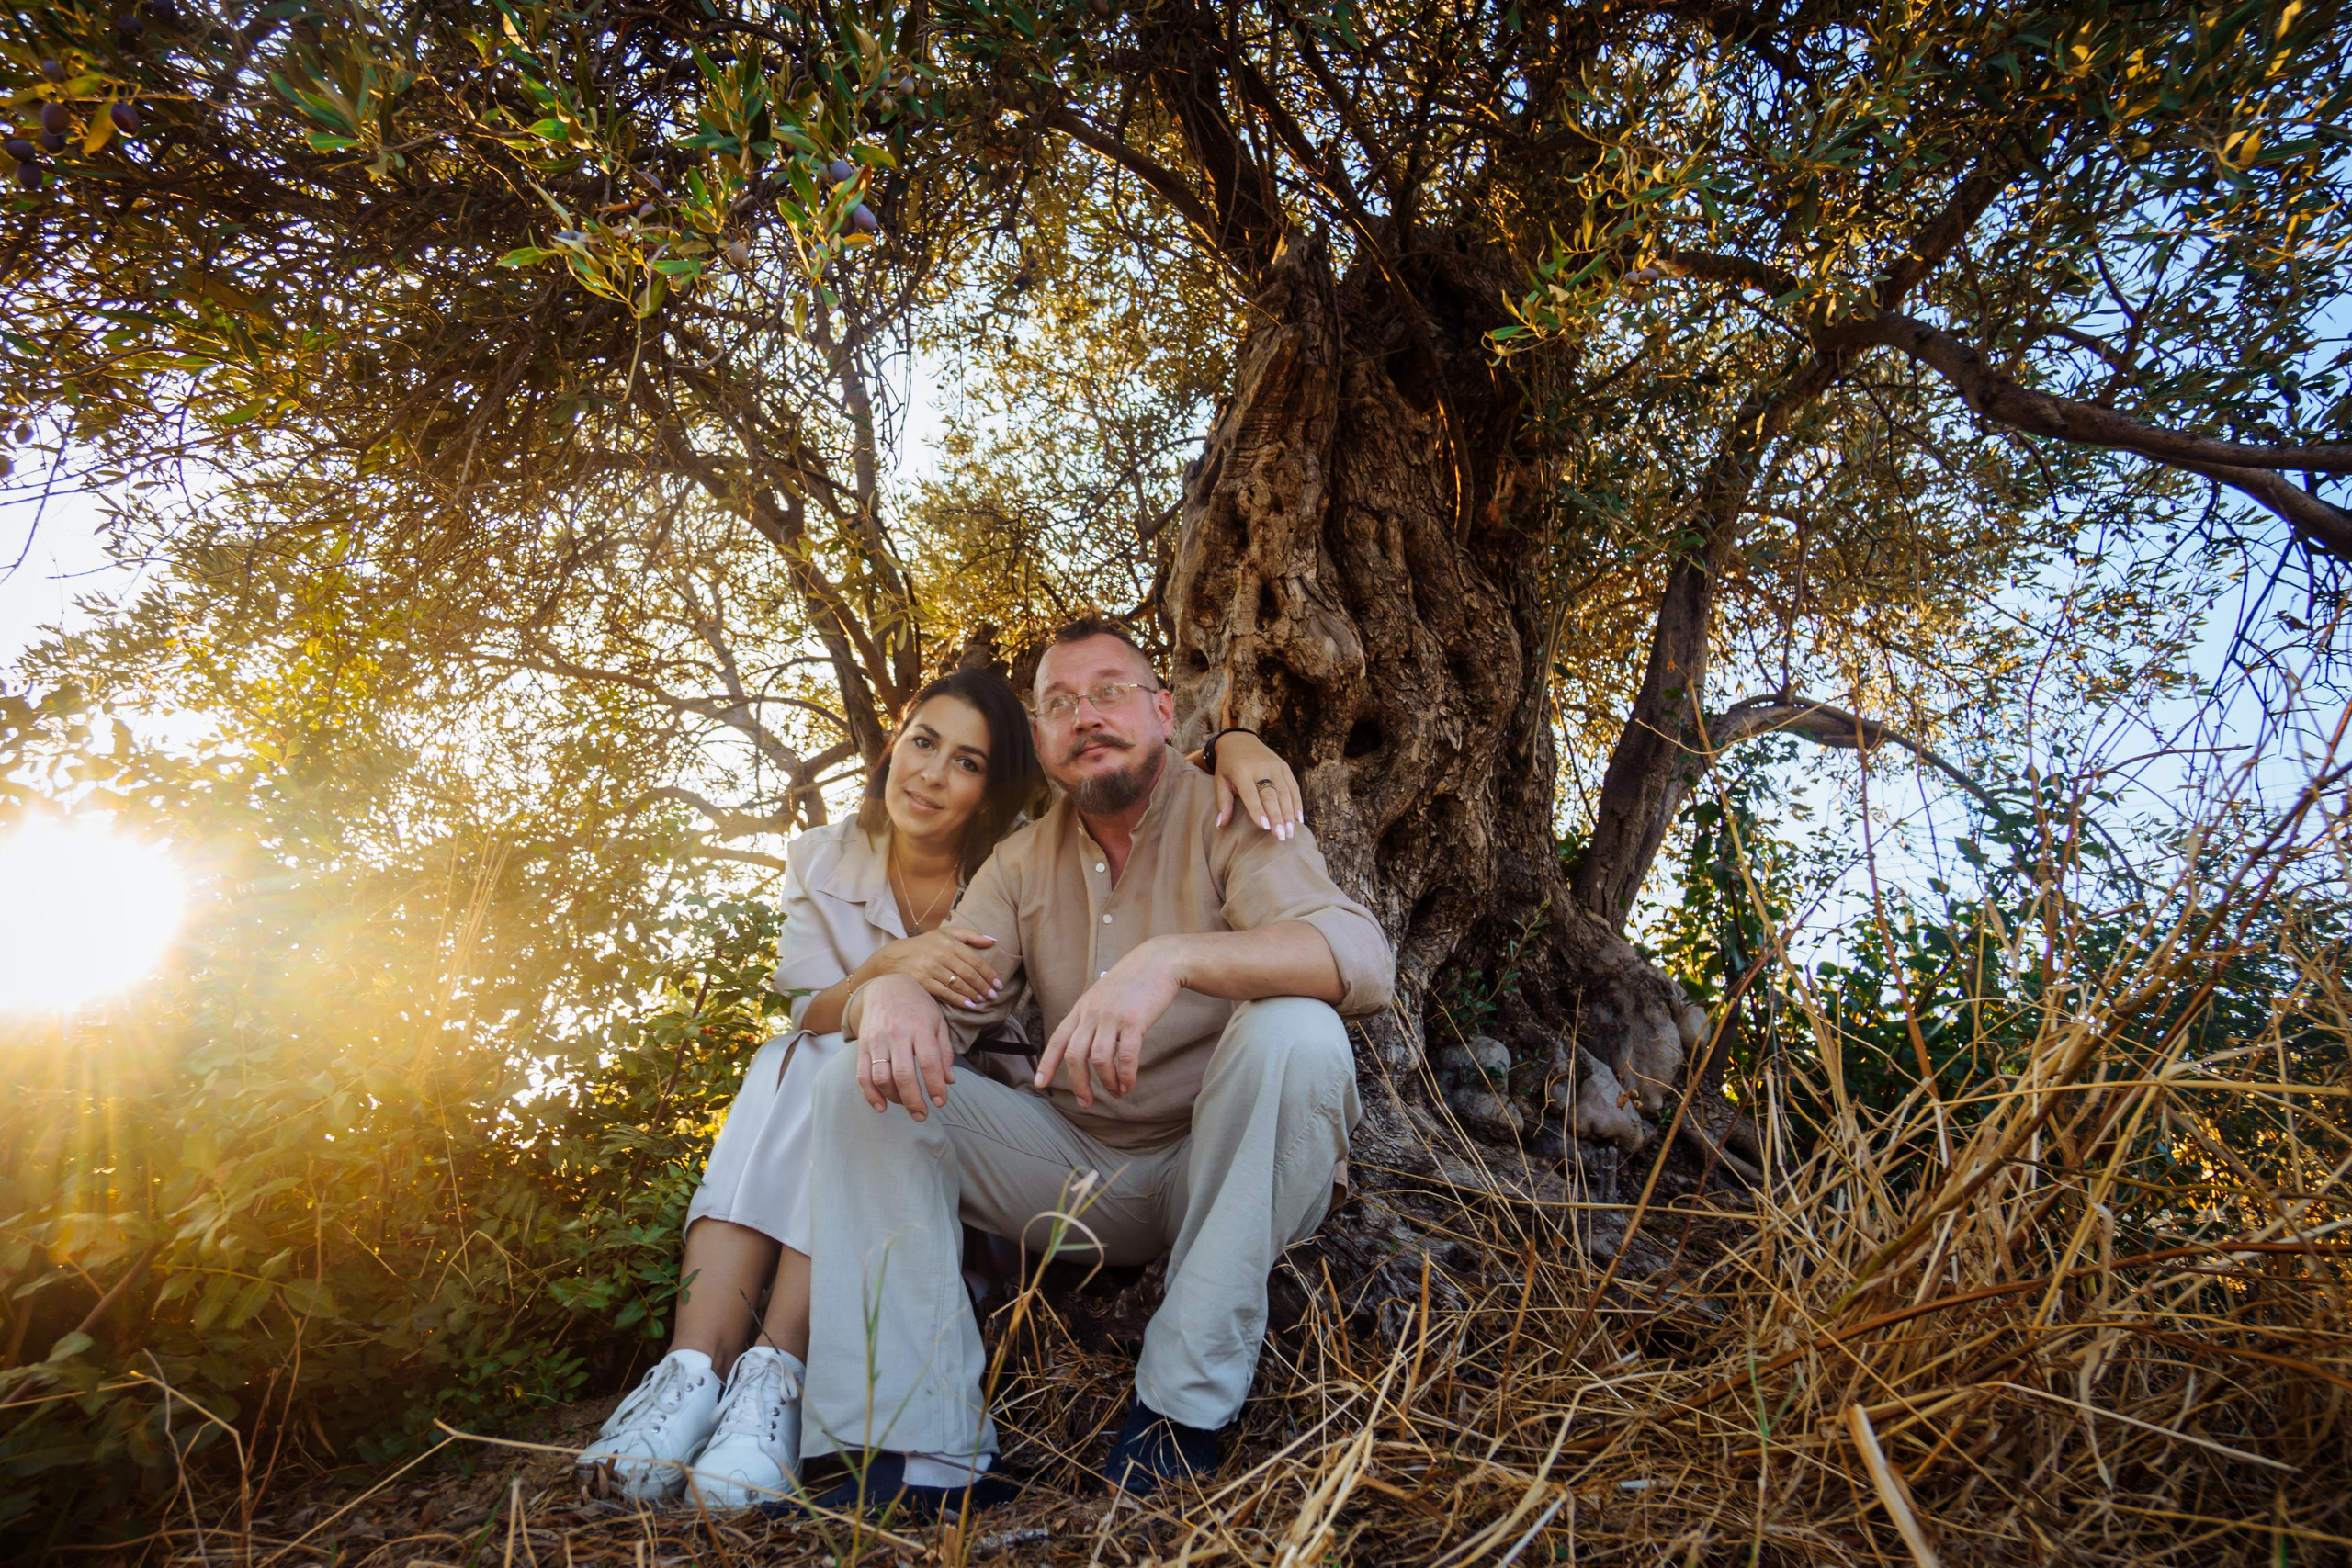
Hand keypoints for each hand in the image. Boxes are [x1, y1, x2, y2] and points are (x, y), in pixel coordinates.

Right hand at [853, 973, 956, 1118]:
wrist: (886, 986)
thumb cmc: (918, 1006)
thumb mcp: (938, 1022)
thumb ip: (944, 1051)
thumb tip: (949, 1081)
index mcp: (920, 1028)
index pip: (929, 1063)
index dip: (936, 1086)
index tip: (940, 1102)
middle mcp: (897, 1034)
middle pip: (904, 1075)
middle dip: (914, 1101)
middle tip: (922, 1115)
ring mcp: (877, 1040)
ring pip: (881, 1077)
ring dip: (894, 1098)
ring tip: (907, 1106)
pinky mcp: (863, 1045)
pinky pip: (862, 1075)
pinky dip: (870, 1094)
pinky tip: (881, 1106)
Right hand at [862, 926, 1001, 1010]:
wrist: (893, 958)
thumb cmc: (924, 945)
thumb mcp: (945, 934)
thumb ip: (970, 935)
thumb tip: (994, 940)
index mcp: (949, 942)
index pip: (975, 960)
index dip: (989, 973)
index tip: (998, 984)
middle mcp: (941, 954)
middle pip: (969, 973)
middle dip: (984, 986)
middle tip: (994, 995)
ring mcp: (930, 968)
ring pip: (959, 984)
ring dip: (974, 994)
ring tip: (983, 1000)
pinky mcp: (922, 981)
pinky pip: (945, 993)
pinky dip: (959, 1000)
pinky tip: (969, 1005)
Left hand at [1033, 939, 1183, 1106]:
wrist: (1159, 961)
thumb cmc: (1132, 981)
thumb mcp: (1102, 994)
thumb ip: (1091, 1015)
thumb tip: (1086, 1043)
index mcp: (1082, 1008)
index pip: (1057, 1039)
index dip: (1047, 1064)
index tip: (1040, 1084)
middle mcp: (1092, 1013)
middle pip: (1074, 1055)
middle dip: (1078, 1084)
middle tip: (1086, 1101)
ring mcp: (1112, 1017)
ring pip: (1098, 1060)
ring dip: (1106, 1082)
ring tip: (1116, 1092)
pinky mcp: (1134, 1021)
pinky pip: (1126, 1056)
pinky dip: (1126, 1075)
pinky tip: (1129, 1084)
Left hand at [1206, 731, 1302, 840]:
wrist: (1240, 741)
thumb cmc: (1228, 766)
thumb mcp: (1220, 781)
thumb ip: (1223, 802)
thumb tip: (1220, 825)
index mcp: (1241, 771)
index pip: (1251, 794)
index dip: (1258, 811)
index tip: (1264, 828)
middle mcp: (1260, 767)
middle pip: (1271, 795)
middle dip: (1277, 817)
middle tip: (1281, 836)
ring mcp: (1274, 766)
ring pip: (1284, 792)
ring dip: (1289, 814)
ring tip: (1290, 832)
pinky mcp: (1284, 766)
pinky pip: (1293, 786)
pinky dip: (1297, 803)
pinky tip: (1299, 819)